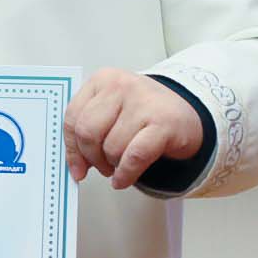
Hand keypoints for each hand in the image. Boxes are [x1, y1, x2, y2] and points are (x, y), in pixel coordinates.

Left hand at [63, 70, 201, 189]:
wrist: (186, 113)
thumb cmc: (144, 113)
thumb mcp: (112, 111)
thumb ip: (89, 130)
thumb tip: (76, 165)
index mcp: (103, 79)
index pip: (72, 117)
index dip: (72, 148)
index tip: (76, 167)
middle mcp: (121, 86)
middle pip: (88, 132)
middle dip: (92, 158)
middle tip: (101, 166)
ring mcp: (143, 102)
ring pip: (111, 147)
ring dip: (114, 165)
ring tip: (122, 163)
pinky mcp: (163, 123)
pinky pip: (133, 157)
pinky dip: (126, 174)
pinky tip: (124, 178)